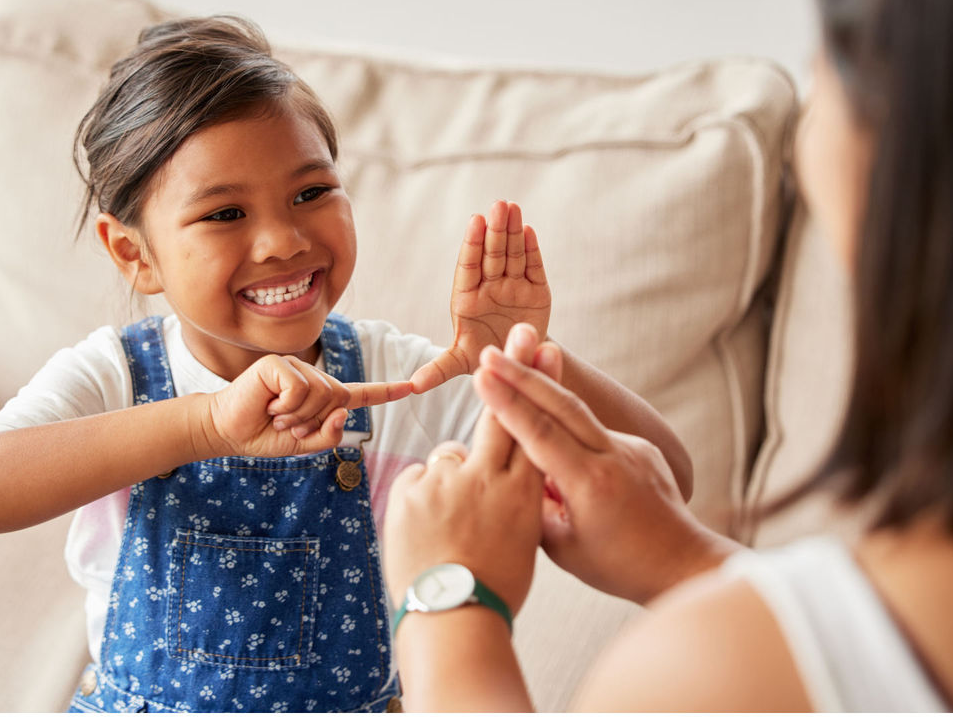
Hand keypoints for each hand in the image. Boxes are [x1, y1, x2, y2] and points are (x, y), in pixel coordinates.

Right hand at [203, 354, 410, 456]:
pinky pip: (300, 388)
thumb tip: (346, 411)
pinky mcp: (279, 363)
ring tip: (275, 415)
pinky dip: (286, 405)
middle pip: (338, 398)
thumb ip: (329, 435)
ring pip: (321, 394)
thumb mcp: (303, 443)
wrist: (228, 432)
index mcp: (322, 396)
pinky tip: (268, 405)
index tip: (413, 387)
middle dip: (312, 421)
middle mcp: (313, 377)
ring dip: (297, 415)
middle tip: (284, 424)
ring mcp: (296, 366)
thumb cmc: (263, 436)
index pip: (360, 393)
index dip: (386, 392)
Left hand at [384, 329, 544, 615]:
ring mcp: (446, 481)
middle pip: (498, 413)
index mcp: (524, 492)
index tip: (541, 348)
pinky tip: (428, 529)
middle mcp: (488, 476)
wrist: (451, 619)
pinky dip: (423, 496)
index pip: (533, 425)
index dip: (538, 384)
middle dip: (509, 371)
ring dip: (452, 477)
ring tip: (451, 525)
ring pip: (451, 455)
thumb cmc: (496, 588)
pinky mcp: (410, 490)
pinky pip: (420, 478)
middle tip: (517, 334)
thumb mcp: (526, 541)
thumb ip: (520, 499)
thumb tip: (513, 474)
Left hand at [410, 200, 550, 393]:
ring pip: (512, 255)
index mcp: (467, 298)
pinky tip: (529, 230)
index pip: (469, 267)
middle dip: (495, 231)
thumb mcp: (461, 363)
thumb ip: (439, 369)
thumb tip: (411, 386)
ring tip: (512, 207)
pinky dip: (532, 250)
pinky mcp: (537, 290)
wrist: (518, 361)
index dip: (473, 244)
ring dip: (512, 231)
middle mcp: (490, 287)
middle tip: (498, 205)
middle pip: (492, 255)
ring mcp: (513, 286)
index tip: (476, 222)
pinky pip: (533, 266)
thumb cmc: (484, 356)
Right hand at [472, 328, 736, 603]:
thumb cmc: (618, 566)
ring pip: (578, 413)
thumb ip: (535, 505)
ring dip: (543, 390)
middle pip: (562, 405)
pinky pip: (595, 432)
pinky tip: (551, 425)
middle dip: (522, 374)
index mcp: (591, 484)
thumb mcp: (564, 548)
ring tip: (513, 366)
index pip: (540, 433)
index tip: (482, 375)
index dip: (508, 401)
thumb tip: (514, 473)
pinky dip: (568, 426)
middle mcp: (614, 457)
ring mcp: (632, 448)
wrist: (682, 563)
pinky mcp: (642, 448)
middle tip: (491, 351)